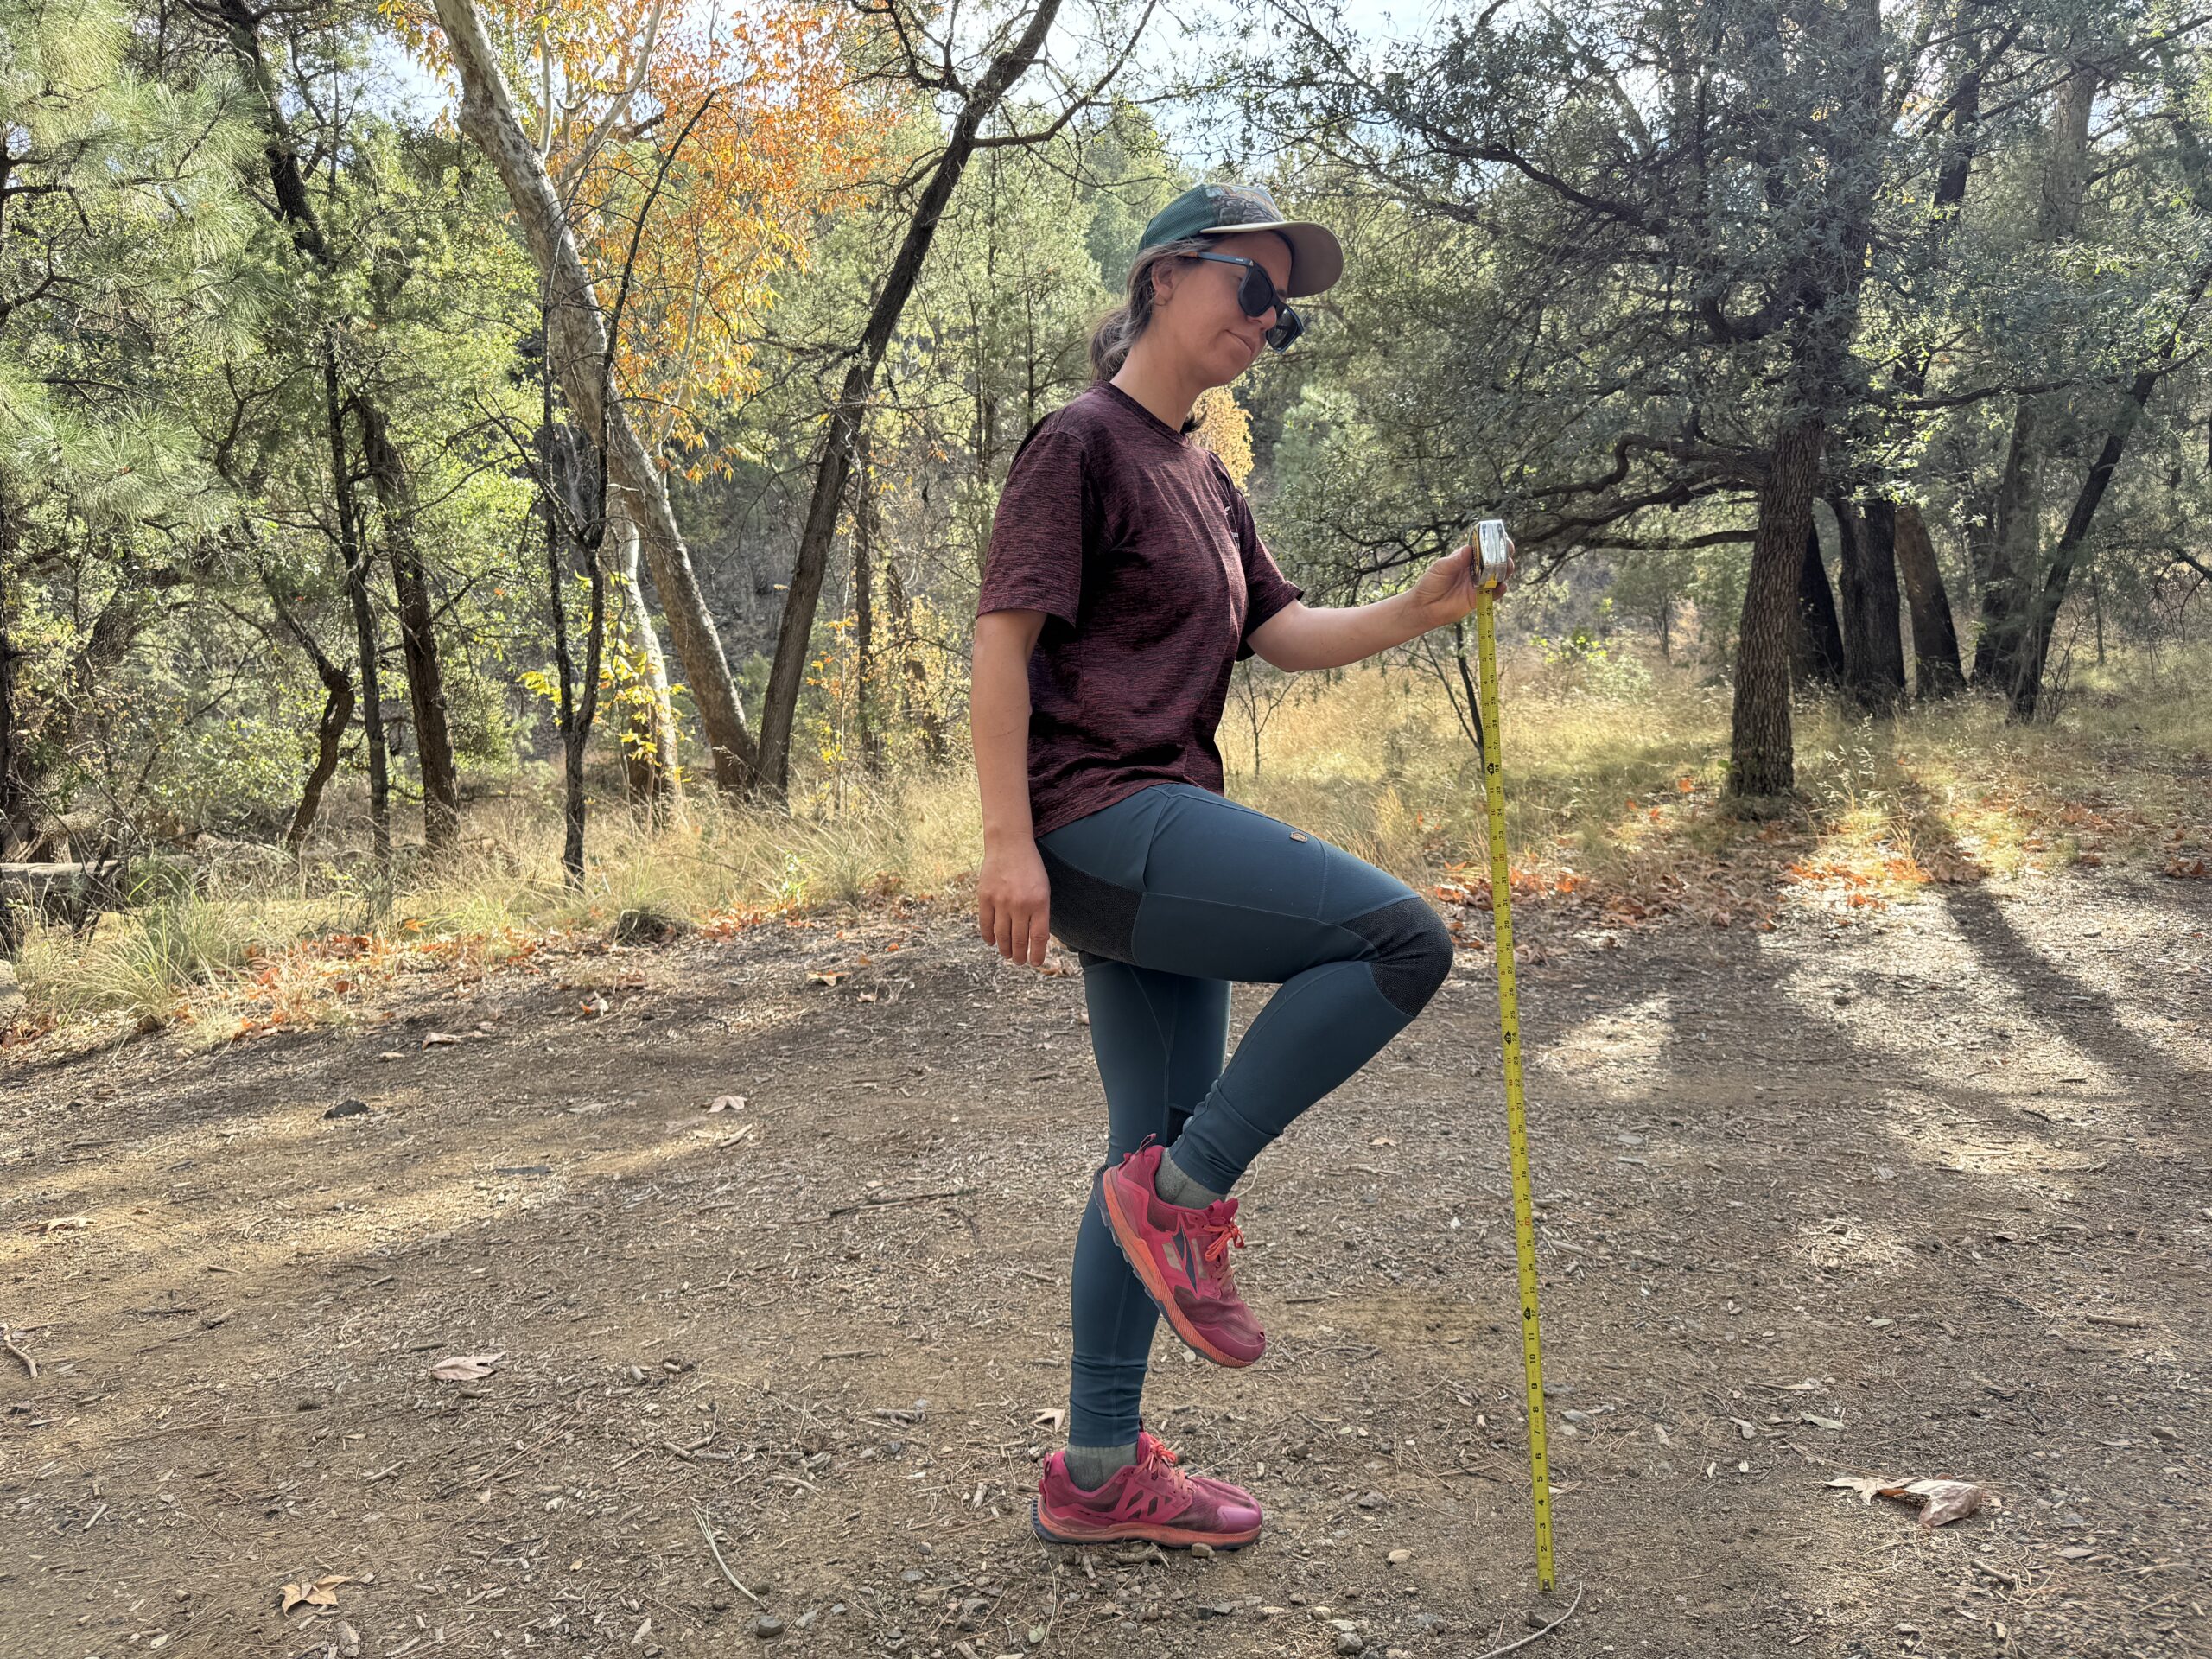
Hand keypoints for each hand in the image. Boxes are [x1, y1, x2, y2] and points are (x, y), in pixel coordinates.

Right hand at [977, 841, 1053, 968]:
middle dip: (1019, 956)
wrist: (1009, 845)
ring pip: (1002, 936)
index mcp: (1040, 902)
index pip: (1039, 937)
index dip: (1038, 954)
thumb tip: (1036, 939)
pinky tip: (992, 942)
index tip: (1036, 962)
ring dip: (1005, 950)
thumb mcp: (1043, 889)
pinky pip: (985, 924)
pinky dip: (988, 937)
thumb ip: (1040, 913)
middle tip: (1019, 962)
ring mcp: (1001, 901)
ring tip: (1008, 955)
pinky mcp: (985, 897)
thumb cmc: (1030, 868)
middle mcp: (1020, 904)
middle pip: (1019, 940)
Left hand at [1408, 533, 1516, 625]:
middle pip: (1496, 560)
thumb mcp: (1441, 568)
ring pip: (1499, 575)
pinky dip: (1500, 590)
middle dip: (1505, 555)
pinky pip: (1494, 594)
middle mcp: (1475, 569)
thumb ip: (1456, 560)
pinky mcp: (1479, 598)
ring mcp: (1478, 584)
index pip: (1484, 547)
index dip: (1495, 542)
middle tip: (1507, 554)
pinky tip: (1502, 586)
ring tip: (1507, 568)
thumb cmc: (1430, 584)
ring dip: (1506, 570)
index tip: (1503, 538)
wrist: (1425, 607)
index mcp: (1466, 558)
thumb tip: (1468, 549)